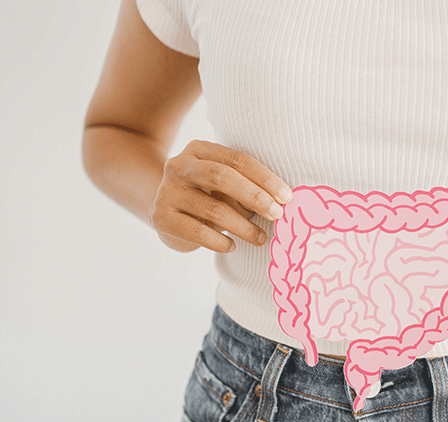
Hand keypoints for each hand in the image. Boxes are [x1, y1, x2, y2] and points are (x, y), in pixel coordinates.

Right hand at [149, 139, 292, 252]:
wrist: (165, 214)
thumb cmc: (207, 197)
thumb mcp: (226, 187)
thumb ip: (247, 189)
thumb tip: (281, 203)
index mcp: (199, 150)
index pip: (238, 159)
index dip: (265, 178)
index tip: (287, 197)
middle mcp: (179, 166)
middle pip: (223, 177)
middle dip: (255, 196)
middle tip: (277, 214)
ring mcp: (168, 191)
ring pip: (213, 209)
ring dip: (244, 226)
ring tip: (261, 238)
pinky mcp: (161, 218)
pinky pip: (198, 232)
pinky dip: (220, 242)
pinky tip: (232, 246)